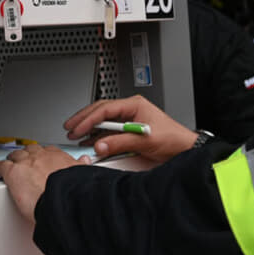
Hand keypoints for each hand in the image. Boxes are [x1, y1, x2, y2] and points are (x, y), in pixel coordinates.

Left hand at [0, 144, 92, 223]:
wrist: (61, 202)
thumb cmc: (72, 194)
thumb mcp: (82, 176)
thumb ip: (82, 167)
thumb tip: (86, 161)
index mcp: (59, 158)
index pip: (50, 152)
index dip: (45, 156)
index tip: (45, 160)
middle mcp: (42, 157)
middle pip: (31, 150)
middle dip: (29, 155)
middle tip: (27, 161)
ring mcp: (26, 163)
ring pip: (16, 155)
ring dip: (14, 159)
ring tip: (11, 163)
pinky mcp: (12, 172)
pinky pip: (1, 165)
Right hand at [64, 96, 197, 162]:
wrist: (185, 149)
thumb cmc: (172, 139)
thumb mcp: (145, 140)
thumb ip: (120, 142)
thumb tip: (99, 144)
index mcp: (134, 105)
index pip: (105, 108)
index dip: (88, 118)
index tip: (77, 128)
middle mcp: (130, 110)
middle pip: (100, 111)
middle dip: (83, 119)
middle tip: (69, 127)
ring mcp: (129, 120)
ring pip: (103, 120)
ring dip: (89, 128)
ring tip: (74, 134)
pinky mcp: (129, 131)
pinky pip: (109, 131)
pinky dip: (97, 136)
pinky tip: (89, 141)